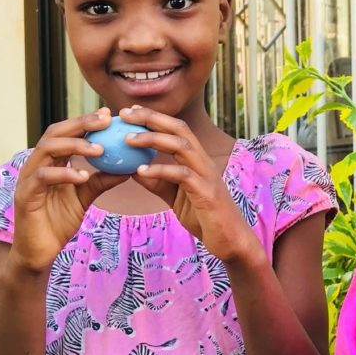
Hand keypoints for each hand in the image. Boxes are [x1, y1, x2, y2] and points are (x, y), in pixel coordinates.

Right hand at [12, 108, 126, 270]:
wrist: (40, 252)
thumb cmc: (59, 221)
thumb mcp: (86, 196)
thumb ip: (102, 180)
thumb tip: (129, 166)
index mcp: (49, 162)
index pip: (66, 132)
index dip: (85, 121)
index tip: (109, 114)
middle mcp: (36, 165)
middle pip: (55, 133)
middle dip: (80, 124)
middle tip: (105, 120)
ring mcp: (28, 179)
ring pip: (46, 150)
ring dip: (74, 146)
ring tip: (100, 149)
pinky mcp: (24, 196)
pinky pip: (42, 178)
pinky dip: (64, 174)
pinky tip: (83, 176)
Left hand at [122, 107, 259, 262]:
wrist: (231, 241)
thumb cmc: (205, 217)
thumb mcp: (175, 196)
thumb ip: (158, 181)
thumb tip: (132, 168)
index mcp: (197, 160)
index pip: (176, 129)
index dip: (153, 118)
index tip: (128, 113)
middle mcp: (204, 162)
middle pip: (179, 129)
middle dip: (152, 118)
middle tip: (124, 114)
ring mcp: (207, 176)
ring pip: (181, 146)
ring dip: (153, 139)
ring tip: (128, 139)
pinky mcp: (207, 193)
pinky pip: (182, 175)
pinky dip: (160, 170)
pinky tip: (140, 171)